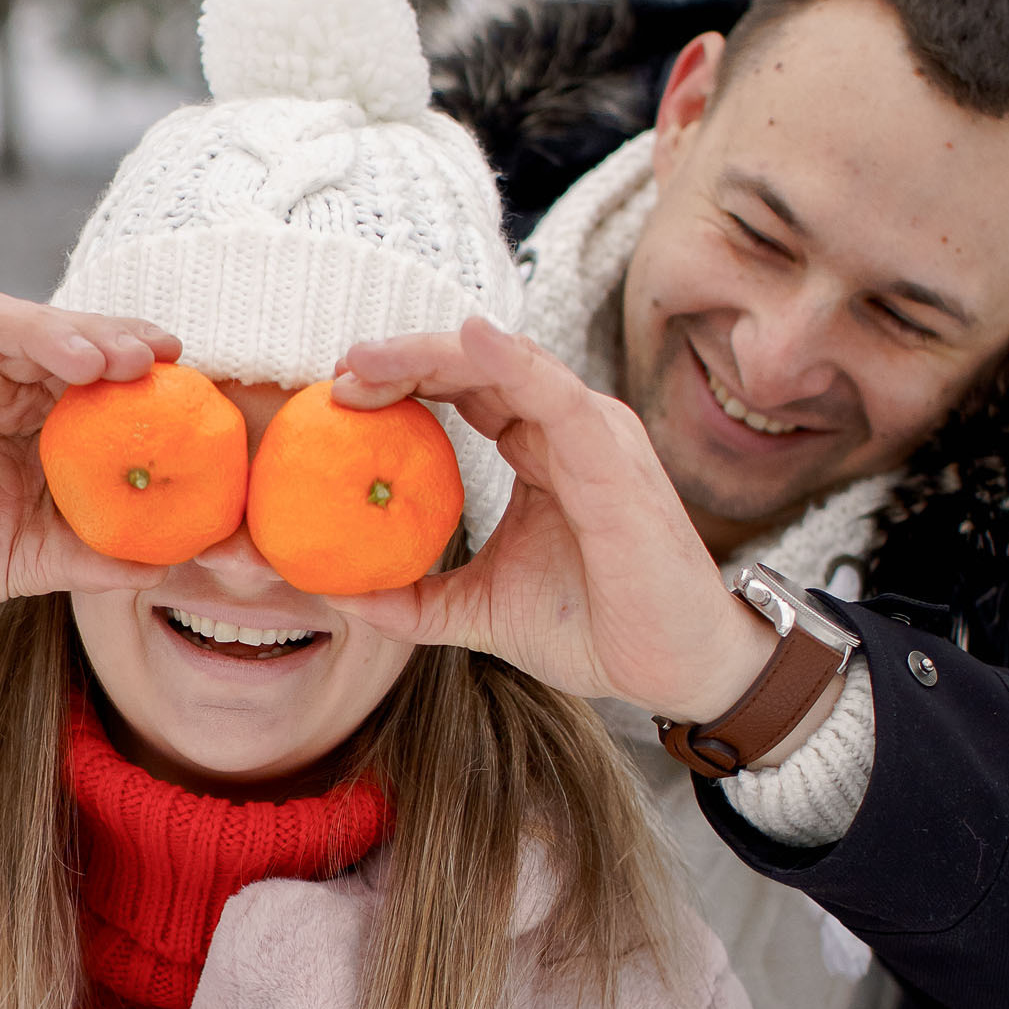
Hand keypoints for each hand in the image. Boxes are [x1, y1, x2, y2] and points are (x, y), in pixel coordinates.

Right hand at [0, 237, 183, 626]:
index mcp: (28, 417)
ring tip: (87, 356)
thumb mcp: (29, 561)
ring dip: (43, 328)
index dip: (131, 356)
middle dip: (101, 338)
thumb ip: (93, 556)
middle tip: (144, 356)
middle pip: (51, 336)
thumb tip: (170, 561)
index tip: (180, 362)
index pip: (88, 370)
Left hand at [335, 319, 777, 725]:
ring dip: (435, 353)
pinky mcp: (614, 457)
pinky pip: (558, 393)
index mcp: (543, 451)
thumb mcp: (479, 611)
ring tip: (371, 357)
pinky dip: (511, 361)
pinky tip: (469, 339)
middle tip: (340, 371)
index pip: (465, 392)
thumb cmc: (594, 631)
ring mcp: (594, 435)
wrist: (670, 670)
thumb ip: (415, 598)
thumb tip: (339, 594)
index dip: (402, 382)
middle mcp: (569, 429)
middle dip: (405, 358)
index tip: (337, 398)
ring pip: (509, 364)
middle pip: (478, 366)